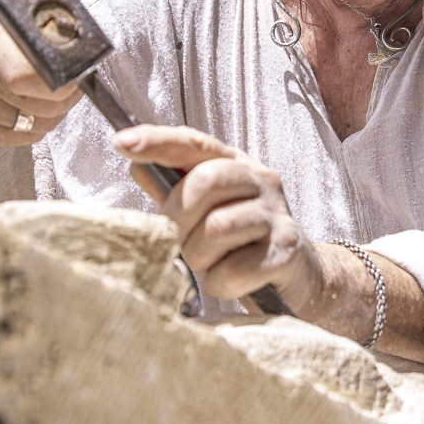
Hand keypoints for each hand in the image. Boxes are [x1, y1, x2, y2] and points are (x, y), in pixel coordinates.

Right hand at [0, 0, 81, 146]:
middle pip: (42, 105)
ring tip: (51, 94)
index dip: (59, 83)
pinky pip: (25, 137)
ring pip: (39, 125)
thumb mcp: (7, 16)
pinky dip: (37, 126)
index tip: (75, 77)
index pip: (26, 76)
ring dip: (54, 113)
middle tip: (72, 86)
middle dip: (66, 98)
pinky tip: (33, 108)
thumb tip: (80, 39)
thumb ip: (41, 25)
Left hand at [113, 124, 321, 311]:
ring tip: (211, 264)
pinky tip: (233, 281)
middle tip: (183, 243)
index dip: (157, 140)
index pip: (194, 143)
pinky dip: (221, 283)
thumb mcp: (207, 213)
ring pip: (216, 229)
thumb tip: (137, 166)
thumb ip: (174, 191)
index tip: (121, 142)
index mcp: (237, 164)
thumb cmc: (243, 243)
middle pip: (204, 183)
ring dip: (200, 257)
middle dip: (180, 220)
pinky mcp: (286, 251)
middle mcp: (261, 180)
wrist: (301, 278)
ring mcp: (277, 214)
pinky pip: (233, 270)